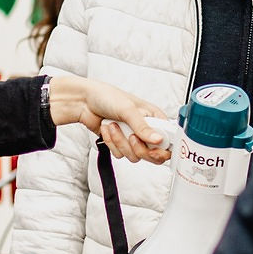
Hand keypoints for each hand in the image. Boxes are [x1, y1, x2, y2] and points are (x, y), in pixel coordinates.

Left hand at [49, 76, 171, 161]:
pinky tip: (108, 128)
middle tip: (131, 137)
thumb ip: (143, 126)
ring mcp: (133, 138)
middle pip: (153, 154)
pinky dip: (111, 143)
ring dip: (121, 142)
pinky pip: (120, 154)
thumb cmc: (106, 96)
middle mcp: (146, 129)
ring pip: (135, 156)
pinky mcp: (120, 144)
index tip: (154, 149)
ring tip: (114, 125)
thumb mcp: (128, 109)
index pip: (169, 140)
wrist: (83, 102)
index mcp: (154, 118)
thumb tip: (158, 139)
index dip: (163, 149)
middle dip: (139, 148)